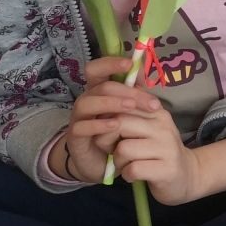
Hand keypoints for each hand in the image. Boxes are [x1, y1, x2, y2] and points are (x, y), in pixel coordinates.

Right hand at [61, 55, 158, 184]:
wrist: (103, 162)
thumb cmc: (118, 131)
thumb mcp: (131, 111)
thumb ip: (137, 93)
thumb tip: (145, 72)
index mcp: (99, 91)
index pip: (96, 70)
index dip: (110, 63)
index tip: (130, 63)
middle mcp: (87, 101)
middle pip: (100, 87)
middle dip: (127, 92)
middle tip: (150, 103)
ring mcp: (78, 118)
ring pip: (86, 103)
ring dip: (111, 103)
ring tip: (130, 107)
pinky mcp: (75, 137)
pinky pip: (81, 127)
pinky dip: (98, 125)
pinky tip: (115, 125)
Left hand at [105, 103, 201, 204]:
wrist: (186, 175)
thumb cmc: (158, 151)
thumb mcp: (147, 129)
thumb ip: (130, 116)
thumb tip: (106, 104)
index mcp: (158, 113)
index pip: (123, 106)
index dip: (107, 121)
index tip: (110, 133)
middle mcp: (164, 127)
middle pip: (119, 124)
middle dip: (107, 140)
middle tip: (113, 151)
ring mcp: (167, 148)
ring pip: (123, 149)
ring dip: (118, 161)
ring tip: (126, 165)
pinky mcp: (167, 169)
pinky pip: (133, 169)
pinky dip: (127, 175)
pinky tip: (134, 175)